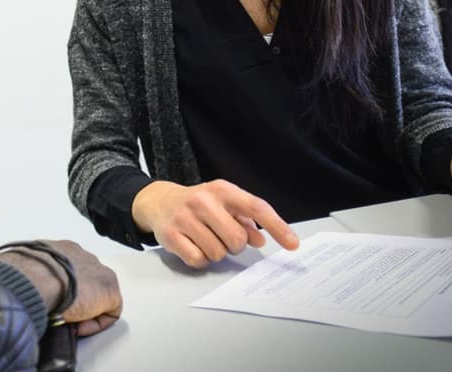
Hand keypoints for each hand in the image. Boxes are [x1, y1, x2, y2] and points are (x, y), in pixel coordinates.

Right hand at [0, 239, 121, 337]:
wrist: (34, 279)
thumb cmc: (20, 273)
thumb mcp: (19, 269)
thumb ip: (24, 273)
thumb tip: (15, 284)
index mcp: (59, 248)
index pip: (67, 269)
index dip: (60, 289)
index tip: (50, 300)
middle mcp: (81, 254)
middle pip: (85, 280)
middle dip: (76, 297)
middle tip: (61, 312)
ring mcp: (97, 270)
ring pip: (98, 294)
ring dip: (85, 307)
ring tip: (68, 318)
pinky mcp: (109, 289)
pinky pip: (109, 310)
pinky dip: (95, 321)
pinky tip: (78, 325)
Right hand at [131, 179, 298, 268]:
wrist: (158, 201)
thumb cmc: (198, 204)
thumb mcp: (222, 203)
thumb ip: (245, 220)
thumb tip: (260, 239)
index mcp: (221, 190)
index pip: (256, 207)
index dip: (277, 227)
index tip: (292, 243)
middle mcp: (203, 201)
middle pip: (237, 239)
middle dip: (235, 245)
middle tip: (223, 237)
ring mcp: (185, 218)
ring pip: (218, 253)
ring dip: (216, 252)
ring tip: (205, 238)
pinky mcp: (171, 236)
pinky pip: (199, 260)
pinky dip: (200, 259)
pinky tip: (193, 245)